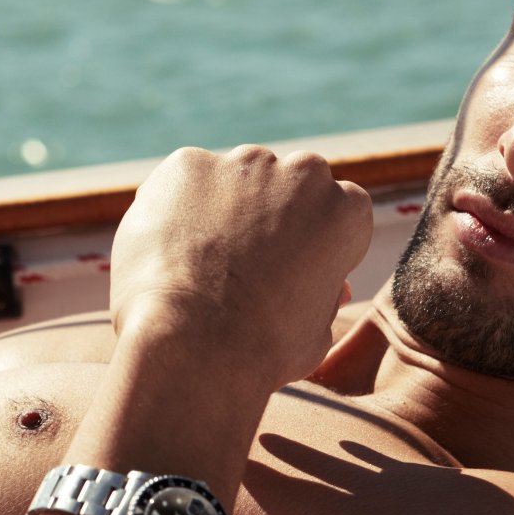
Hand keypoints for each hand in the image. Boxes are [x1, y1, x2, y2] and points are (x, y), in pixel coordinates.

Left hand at [109, 145, 372, 391]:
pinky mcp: (187, 165)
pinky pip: (183, 183)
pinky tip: (168, 251)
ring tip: (198, 264)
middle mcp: (302, 173)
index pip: (336, 211)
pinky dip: (175, 209)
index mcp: (346, 211)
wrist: (192, 344)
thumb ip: (323, 296)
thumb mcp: (315, 333)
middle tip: (241, 264)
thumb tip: (328, 288)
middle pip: (288, 185)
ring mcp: (242, 163)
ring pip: (234, 179)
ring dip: (222, 209)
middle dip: (271, 214)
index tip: (290, 269)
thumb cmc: (261, 351)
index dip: (312, 241)